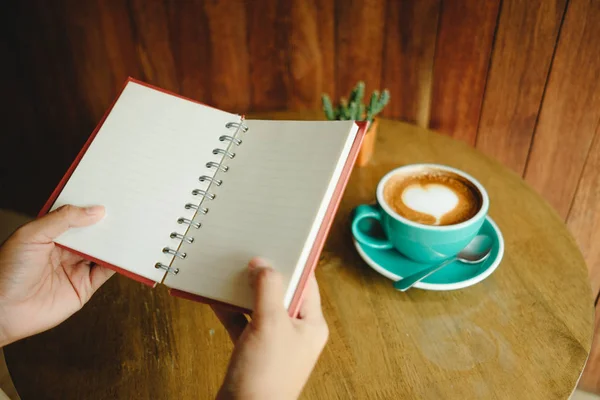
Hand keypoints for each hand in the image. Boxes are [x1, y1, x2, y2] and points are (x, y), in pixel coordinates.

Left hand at [0, 205, 114, 345]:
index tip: (109, 196)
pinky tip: (127, 253)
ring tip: (131, 228)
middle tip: (126, 210)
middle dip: (108, 223)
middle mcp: (65, 250)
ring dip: (116, 242)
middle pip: (93, 233)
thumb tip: (95, 210)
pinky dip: (119, 263)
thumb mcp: (32, 235)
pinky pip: (106, 272)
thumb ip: (63, 219)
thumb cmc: (7, 271)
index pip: (75, 215)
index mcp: (50, 233)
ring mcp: (76, 268)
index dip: (91, 206)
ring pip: (103, 251)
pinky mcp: (85, 287)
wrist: (2, 311)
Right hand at [213, 258, 328, 399]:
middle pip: (281, 293)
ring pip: (259, 307)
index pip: (306, 284)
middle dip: (264, 276)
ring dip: (244, 291)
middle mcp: (295, 332)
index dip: (292, 263)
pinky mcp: (252, 352)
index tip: (278, 244)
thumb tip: (263, 264)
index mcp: (311, 325)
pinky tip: (215, 296)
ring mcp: (273, 343)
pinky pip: (242, 323)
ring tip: (230, 271)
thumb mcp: (270, 323)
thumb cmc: (265, 377)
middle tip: (249, 254)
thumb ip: (268, 289)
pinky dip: (230, 310)